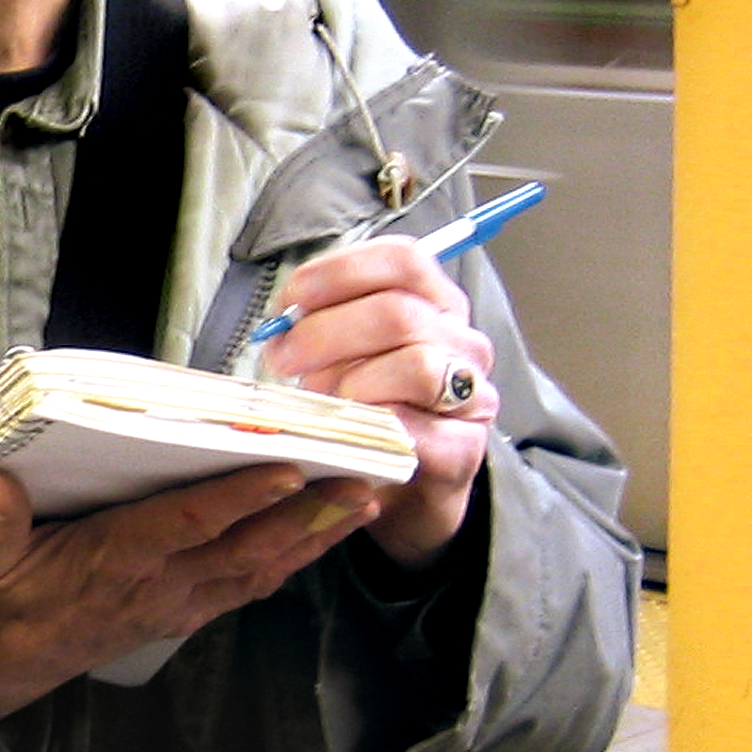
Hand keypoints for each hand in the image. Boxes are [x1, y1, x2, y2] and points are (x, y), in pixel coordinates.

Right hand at [0, 465, 380, 720]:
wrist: (2, 668)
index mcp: (115, 560)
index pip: (189, 524)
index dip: (240, 498)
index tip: (288, 469)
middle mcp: (158, 584)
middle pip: (246, 548)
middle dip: (307, 517)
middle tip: (362, 486)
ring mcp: (176, 604)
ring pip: (258, 569)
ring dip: (312, 539)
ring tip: (362, 505)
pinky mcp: (182, 614)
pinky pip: (246, 587)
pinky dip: (288, 562)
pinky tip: (319, 539)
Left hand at [261, 236, 496, 571]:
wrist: (408, 490)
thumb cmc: (369, 411)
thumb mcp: (347, 355)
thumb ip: (324, 325)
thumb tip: (280, 325)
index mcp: (437, 304)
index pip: (403, 260)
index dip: (340, 272)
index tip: (290, 299)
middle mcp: (463, 342)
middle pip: (398, 312)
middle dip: (325, 333)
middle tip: (283, 359)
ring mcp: (471, 395)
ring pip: (414, 365)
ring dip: (350, 382)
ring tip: (316, 401)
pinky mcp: (462, 449)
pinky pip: (415, 426)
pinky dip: (370, 427)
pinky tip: (343, 433)